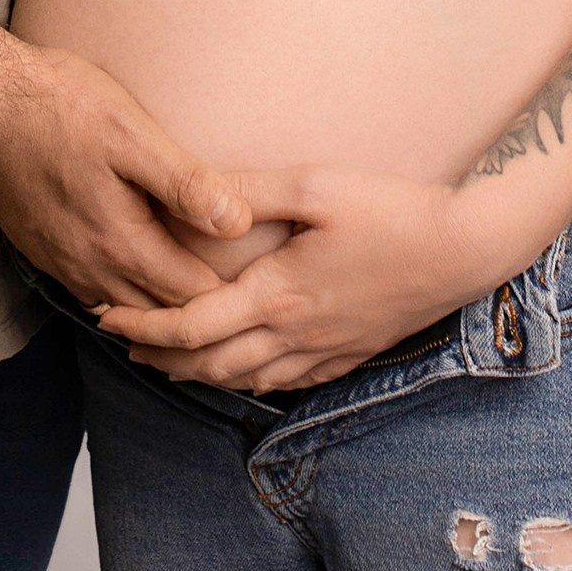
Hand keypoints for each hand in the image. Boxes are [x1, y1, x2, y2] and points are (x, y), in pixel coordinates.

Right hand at [0, 43, 250, 310]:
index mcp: (118, 242)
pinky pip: (90, 289)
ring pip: (121, 306)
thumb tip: (238, 224)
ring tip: (199, 295)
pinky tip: (138, 269)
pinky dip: (121, 291)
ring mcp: (58, 261)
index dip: (230, 294)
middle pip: (158, 313)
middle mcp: (86, 266)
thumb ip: (185, 183)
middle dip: (199, 312)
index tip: (262, 283)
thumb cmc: (57, 103)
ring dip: (158, 307)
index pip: (191, 297)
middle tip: (242, 300)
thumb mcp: (132, 133)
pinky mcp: (38, 247)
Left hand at [95, 168, 508, 390]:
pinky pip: (287, 385)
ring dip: (195, 375)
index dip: (141, 328)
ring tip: (163, 363)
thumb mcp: (316, 186)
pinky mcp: (350, 356)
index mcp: (278, 294)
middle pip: (208, 365)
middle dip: (156, 359)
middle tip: (118, 344)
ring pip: (244, 381)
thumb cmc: (393, 209)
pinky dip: (249, 382)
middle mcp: (295, 334)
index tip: (104, 318)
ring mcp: (325, 352)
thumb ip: (252, 191)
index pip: (190, 326)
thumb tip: (199, 196)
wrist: (467, 249)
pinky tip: (240, 373)